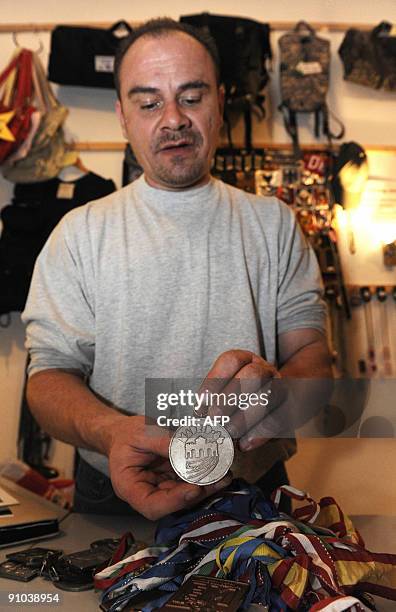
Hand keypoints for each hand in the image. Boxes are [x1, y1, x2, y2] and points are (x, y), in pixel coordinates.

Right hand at [107, 415, 231, 519]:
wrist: (124, 431)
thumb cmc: (127, 434)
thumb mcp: (141, 434)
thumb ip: (162, 442)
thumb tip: (187, 448)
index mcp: (130, 488)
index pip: (152, 506)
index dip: (175, 501)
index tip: (194, 489)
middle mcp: (148, 493)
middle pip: (174, 502)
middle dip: (199, 491)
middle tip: (219, 478)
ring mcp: (163, 487)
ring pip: (186, 492)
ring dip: (207, 484)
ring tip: (224, 473)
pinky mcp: (173, 478)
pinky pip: (189, 480)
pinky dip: (205, 474)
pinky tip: (220, 465)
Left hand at [199, 349, 287, 450]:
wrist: (278, 400)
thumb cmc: (242, 396)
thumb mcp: (227, 389)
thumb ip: (214, 397)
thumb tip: (199, 414)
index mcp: (247, 360)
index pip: (231, 360)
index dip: (214, 381)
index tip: (200, 404)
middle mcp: (266, 369)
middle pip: (251, 375)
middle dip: (229, 398)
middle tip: (214, 419)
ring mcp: (281, 388)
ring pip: (267, 397)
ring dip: (243, 418)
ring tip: (227, 432)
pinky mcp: (289, 410)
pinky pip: (277, 420)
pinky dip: (259, 434)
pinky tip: (244, 444)